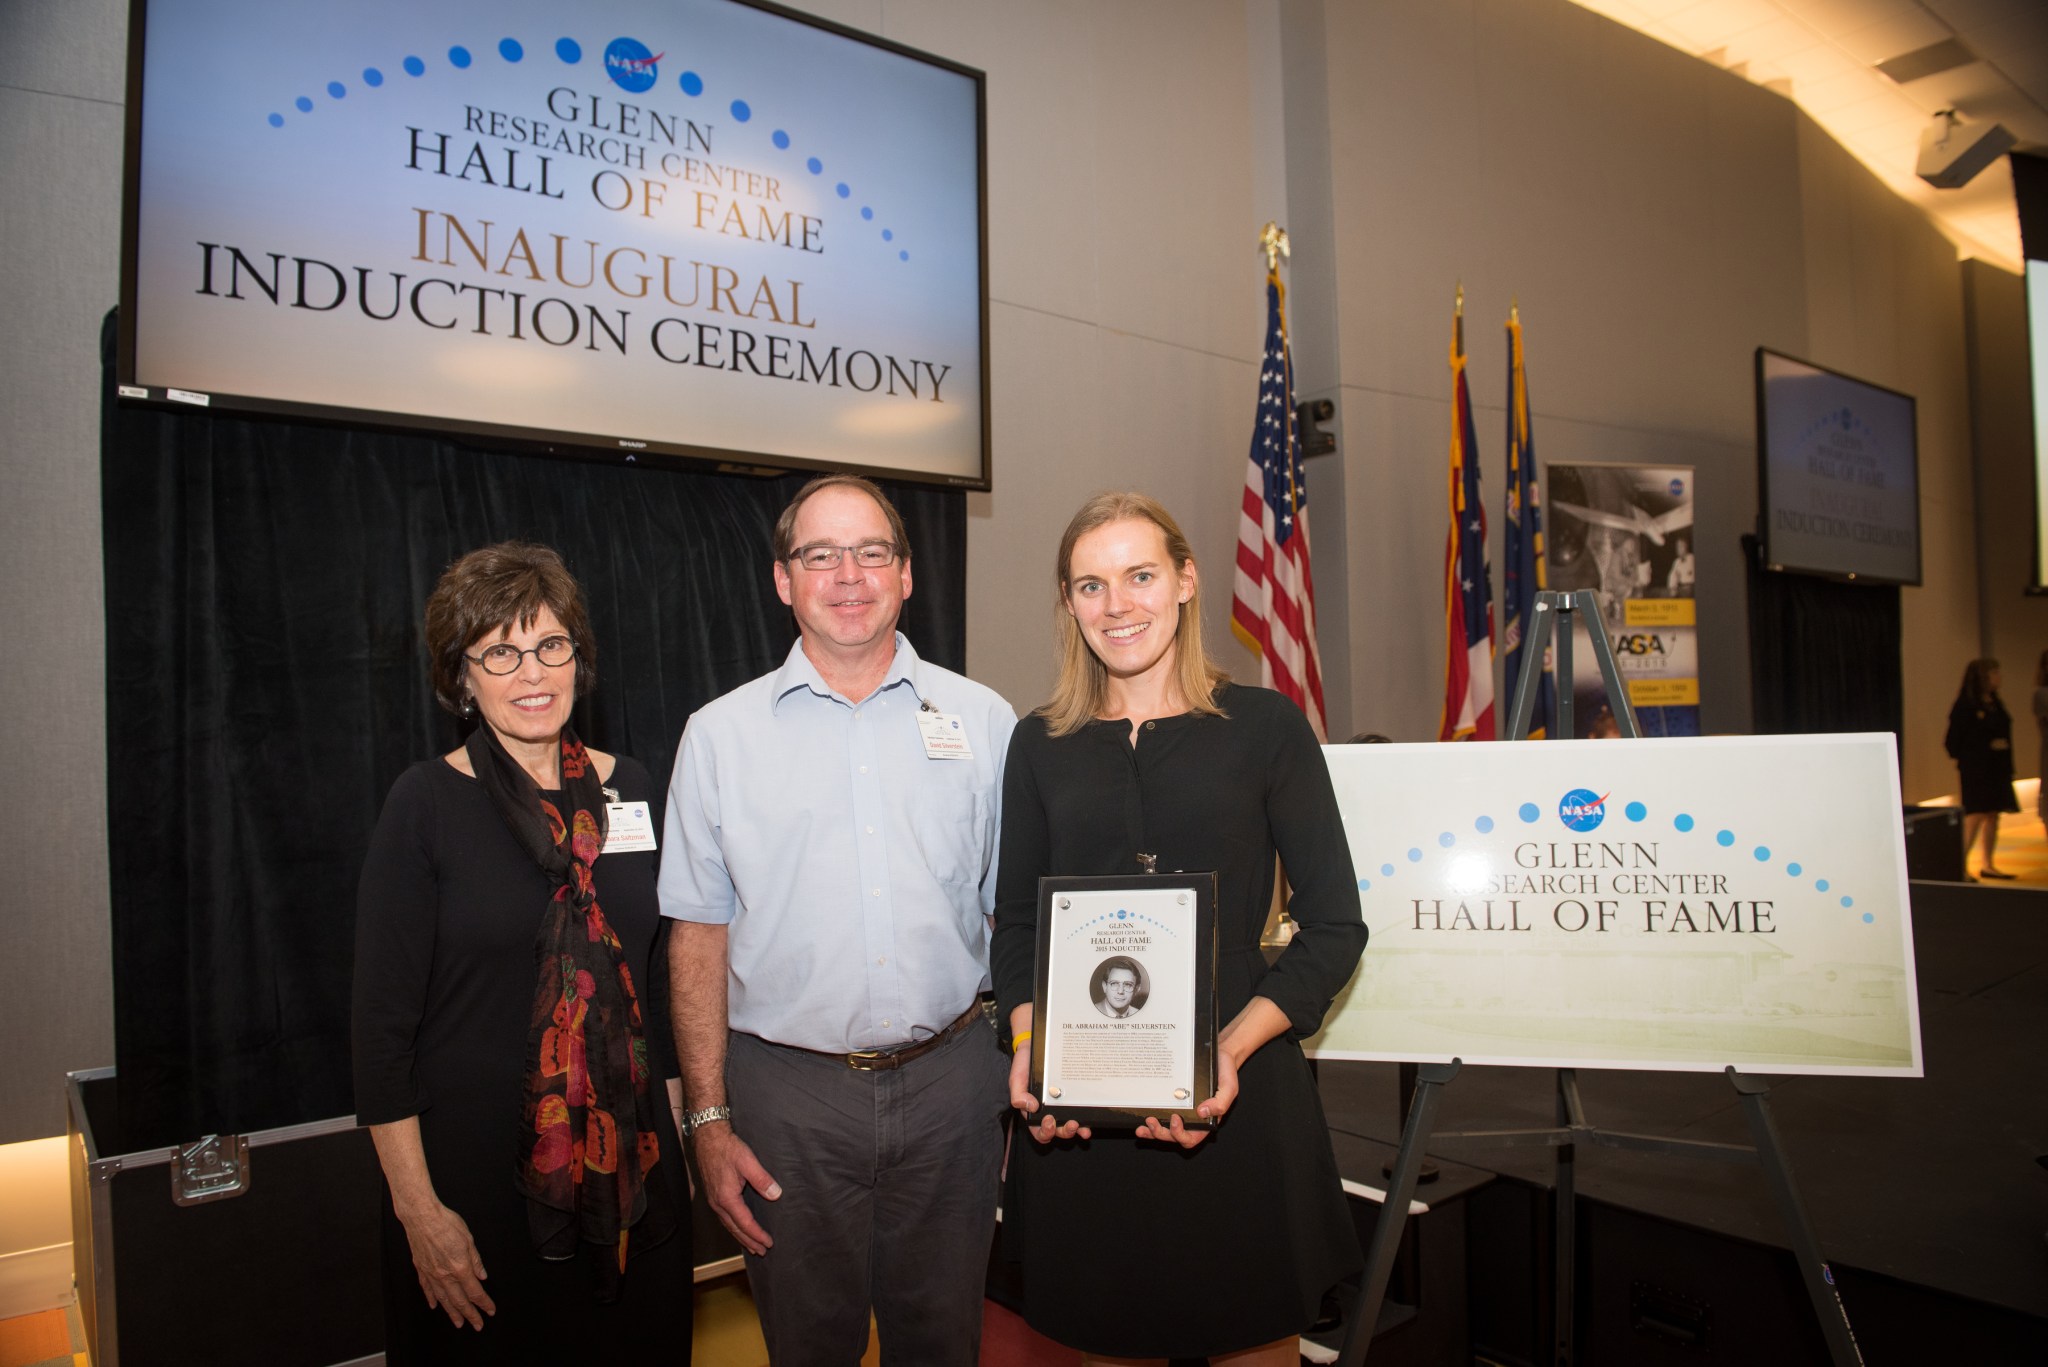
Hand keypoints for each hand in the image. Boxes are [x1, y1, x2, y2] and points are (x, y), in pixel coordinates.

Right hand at [397, 1200, 495, 1328]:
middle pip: (460, 1301)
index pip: (475, 1292)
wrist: (422, 1216)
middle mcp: (445, 1275)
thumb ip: (476, 1260)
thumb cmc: (446, 1223)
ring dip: (452, 1313)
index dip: (484, 1303)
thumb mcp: (469, 1239)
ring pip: (443, 1300)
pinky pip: (427, 1289)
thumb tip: (482, 1276)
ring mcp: (431, 1274)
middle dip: (470, 1315)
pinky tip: (435, 1306)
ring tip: (458, 1323)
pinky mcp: (421, 1269)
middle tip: (477, 1325)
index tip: (490, 1311)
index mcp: (460, 1267)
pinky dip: (432, 1299)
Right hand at [693, 1123, 780, 1255]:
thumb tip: (775, 1194)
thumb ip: (762, 1179)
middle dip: (749, 1241)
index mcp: (727, 1198)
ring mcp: (713, 1200)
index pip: (745, 1223)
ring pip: (728, 1225)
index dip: (757, 1234)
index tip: (769, 1243)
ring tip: (752, 1246)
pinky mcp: (713, 1195)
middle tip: (762, 1252)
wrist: (708, 1137)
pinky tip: (738, 1227)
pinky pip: (724, 1218)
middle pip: (735, 1229)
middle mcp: (718, 1203)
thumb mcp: (747, 1161)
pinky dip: (733, 1227)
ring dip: (741, 1237)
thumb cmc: (727, 1148)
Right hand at [1009, 1035, 1089, 1142]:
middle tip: (1071, 1125)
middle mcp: (1048, 1111)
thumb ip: (1019, 1094)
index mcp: (1033, 1111)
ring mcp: (1061, 1105)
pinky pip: (1078, 1110)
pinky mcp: (1071, 1097)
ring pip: (1069, 1124)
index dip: (1045, 1132)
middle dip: (1064, 1132)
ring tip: (1082, 1128)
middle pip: (1057, 1130)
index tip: (1049, 1122)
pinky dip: (1085, 1118)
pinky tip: (1089, 1120)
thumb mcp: (1017, 1078)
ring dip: (1076, 1129)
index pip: (1038, 1130)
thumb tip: (1030, 1107)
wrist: (1036, 1047)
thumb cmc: (1024, 1064)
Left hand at [1136, 1047, 1239, 1148]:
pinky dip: (1151, 1120)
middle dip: (1161, 1133)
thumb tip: (1202, 1112)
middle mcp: (1193, 1119)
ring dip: (1153, 1131)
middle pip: (1175, 1136)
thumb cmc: (1225, 1072)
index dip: (1180, 1134)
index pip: (1192, 1138)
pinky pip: (1162, 1114)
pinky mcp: (1173, 1100)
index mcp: (1206, 1121)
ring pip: (1166, 1130)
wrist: (1219, 1054)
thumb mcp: (1229, 1087)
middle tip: (1151, 1122)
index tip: (1174, 1119)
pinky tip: (1141, 1117)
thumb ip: (1220, 1103)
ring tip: (1143, 1125)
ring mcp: (1182, 1111)